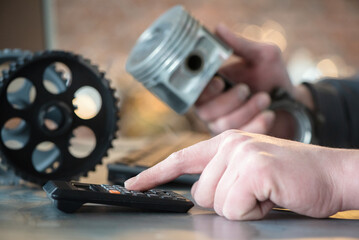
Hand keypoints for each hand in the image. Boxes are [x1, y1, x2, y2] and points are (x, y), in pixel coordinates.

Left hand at [125, 130, 352, 219]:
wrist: (332, 174)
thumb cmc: (292, 176)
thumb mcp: (251, 169)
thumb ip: (222, 175)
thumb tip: (199, 193)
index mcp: (226, 142)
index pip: (181, 158)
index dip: (155, 173)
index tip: (134, 185)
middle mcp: (230, 143)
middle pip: (200, 192)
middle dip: (226, 202)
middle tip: (256, 192)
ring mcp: (241, 153)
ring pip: (216, 202)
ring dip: (243, 207)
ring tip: (266, 192)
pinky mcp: (254, 168)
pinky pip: (234, 207)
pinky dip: (254, 210)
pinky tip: (272, 196)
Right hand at [195, 24, 306, 138]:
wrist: (293, 104)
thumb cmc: (273, 78)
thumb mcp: (261, 56)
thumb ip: (240, 45)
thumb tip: (218, 29)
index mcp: (213, 86)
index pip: (196, 91)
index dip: (204, 89)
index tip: (220, 82)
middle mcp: (213, 107)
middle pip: (205, 111)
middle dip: (228, 100)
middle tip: (246, 89)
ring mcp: (224, 124)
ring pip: (223, 124)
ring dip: (247, 110)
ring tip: (265, 98)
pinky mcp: (237, 138)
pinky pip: (240, 135)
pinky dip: (257, 124)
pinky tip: (269, 115)